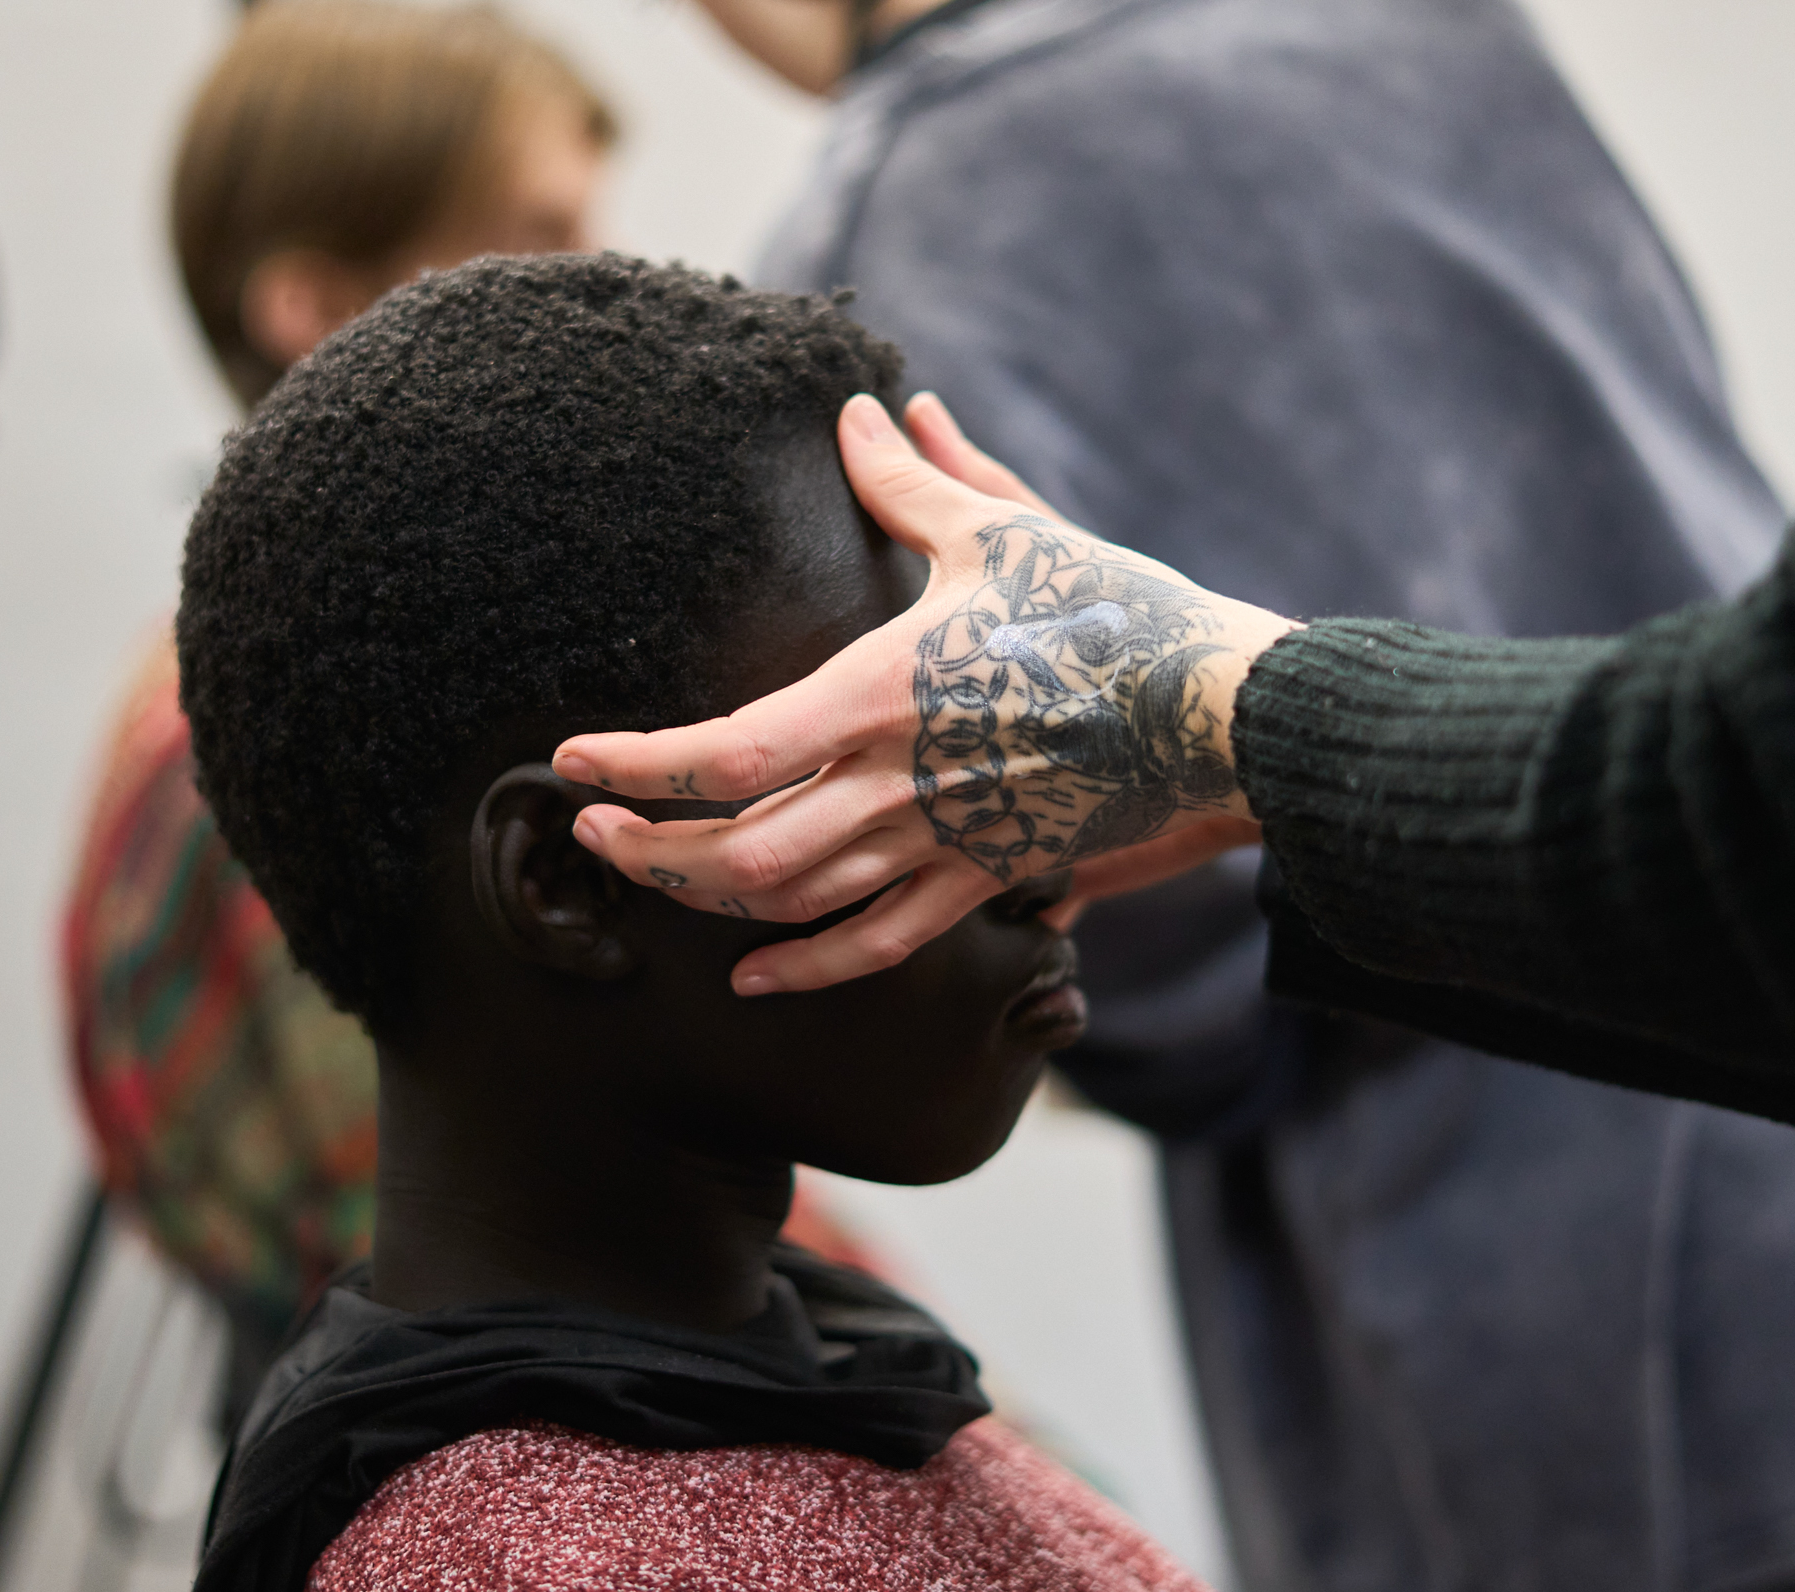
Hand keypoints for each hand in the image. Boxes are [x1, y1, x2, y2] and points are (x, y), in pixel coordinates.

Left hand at [553, 392, 1297, 994]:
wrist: (1221, 714)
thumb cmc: (1114, 611)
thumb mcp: (1003, 534)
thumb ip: (915, 481)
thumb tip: (860, 413)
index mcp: (878, 696)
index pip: (724, 751)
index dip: (636, 767)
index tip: (573, 764)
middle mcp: (894, 786)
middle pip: (737, 850)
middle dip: (649, 851)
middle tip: (592, 834)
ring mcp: (939, 845)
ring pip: (792, 905)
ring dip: (707, 902)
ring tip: (652, 877)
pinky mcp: (984, 879)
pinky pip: (879, 946)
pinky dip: (807, 968)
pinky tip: (755, 975)